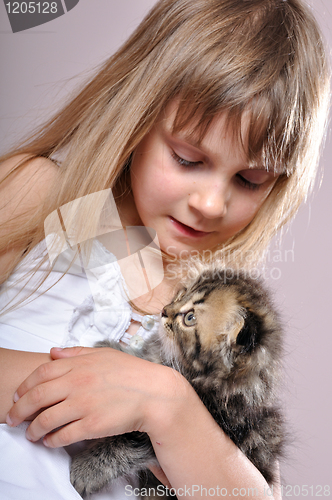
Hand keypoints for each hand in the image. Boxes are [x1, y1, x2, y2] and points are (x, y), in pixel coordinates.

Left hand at [6, 346, 175, 447]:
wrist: (154, 392)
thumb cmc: (130, 371)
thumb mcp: (103, 354)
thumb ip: (75, 352)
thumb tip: (52, 352)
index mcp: (79, 364)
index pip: (41, 373)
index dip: (24, 386)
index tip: (16, 396)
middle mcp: (78, 383)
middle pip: (37, 397)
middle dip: (19, 410)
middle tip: (11, 419)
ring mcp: (84, 404)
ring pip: (46, 420)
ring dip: (33, 430)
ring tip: (30, 434)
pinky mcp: (92, 425)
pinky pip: (63, 435)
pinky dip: (51, 440)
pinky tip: (49, 441)